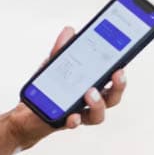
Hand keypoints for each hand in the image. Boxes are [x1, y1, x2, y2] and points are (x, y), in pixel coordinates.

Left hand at [6, 27, 128, 148]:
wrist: (30, 109)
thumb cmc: (48, 86)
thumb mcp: (53, 63)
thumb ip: (62, 49)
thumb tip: (70, 30)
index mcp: (93, 84)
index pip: (113, 79)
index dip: (121, 73)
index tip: (123, 63)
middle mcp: (91, 101)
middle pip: (113, 98)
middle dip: (118, 87)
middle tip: (116, 74)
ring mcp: (80, 113)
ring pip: (97, 115)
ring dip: (98, 104)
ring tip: (90, 92)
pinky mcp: (65, 122)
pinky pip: (73, 123)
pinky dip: (74, 120)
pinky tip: (72, 116)